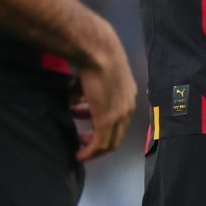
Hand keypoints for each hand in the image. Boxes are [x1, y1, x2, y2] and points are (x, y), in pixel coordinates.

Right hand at [73, 23, 136, 160]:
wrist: (99, 51)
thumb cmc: (96, 56)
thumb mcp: (98, 74)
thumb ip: (91, 87)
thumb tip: (77, 95)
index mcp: (128, 95)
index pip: (120, 120)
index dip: (104, 128)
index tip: (88, 130)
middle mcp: (128, 107)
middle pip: (117, 134)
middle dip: (98, 140)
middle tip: (82, 140)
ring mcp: (120, 114)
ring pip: (109, 141)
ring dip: (93, 147)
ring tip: (78, 144)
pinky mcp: (108, 119)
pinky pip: (100, 144)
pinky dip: (90, 152)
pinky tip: (79, 154)